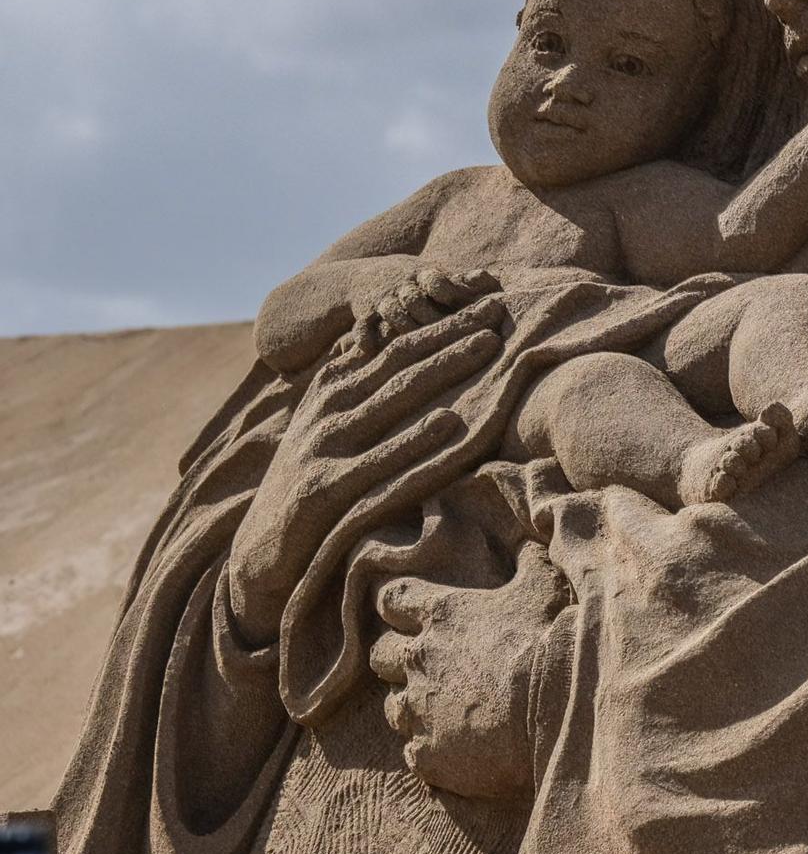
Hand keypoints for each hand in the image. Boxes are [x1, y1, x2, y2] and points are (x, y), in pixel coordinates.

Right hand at [228, 297, 505, 642]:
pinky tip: (450, 424)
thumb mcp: (322, 426)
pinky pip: (381, 463)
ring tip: (486, 347)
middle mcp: (325, 412)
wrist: (261, 553)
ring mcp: (324, 450)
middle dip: (450, 332)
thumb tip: (372, 334)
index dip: (439, 321)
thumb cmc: (308, 481)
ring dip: (442, 369)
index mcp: (329, 392)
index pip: (392, 346)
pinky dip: (416, 441)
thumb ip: (350, 384)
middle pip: (397, 362)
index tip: (486, 301)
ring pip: (392, 400)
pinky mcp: (326, 491)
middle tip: (499, 309)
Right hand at [348, 267, 499, 354]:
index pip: (434, 278)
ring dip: (402, 325)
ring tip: (414, 344)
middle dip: (427, 314)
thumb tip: (493, 282)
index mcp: (425, 276)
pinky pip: (363, 326)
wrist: (371, 277)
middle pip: (414, 299)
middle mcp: (404, 287)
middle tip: (443, 333)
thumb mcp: (438, 274)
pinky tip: (370, 350)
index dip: (442, 286)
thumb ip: (464, 281)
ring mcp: (384, 301)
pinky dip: (364, 336)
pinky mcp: (367, 315)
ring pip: (391, 312)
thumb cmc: (418, 281)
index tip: (450, 297)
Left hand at [369, 542, 569, 799]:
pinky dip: (430, 747)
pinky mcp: (427, 753)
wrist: (556, 705)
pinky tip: (456, 746)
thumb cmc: (548, 638)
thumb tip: (526, 535)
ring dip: (412, 704)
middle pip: (380, 654)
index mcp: (441, 615)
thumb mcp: (542, 585)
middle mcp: (419, 660)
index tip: (410, 610)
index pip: (392, 599)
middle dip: (395, 655)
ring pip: (392, 707)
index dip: (397, 603)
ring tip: (444, 709)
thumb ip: (526, 557)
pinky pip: (412, 751)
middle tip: (427, 663)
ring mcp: (419, 710)